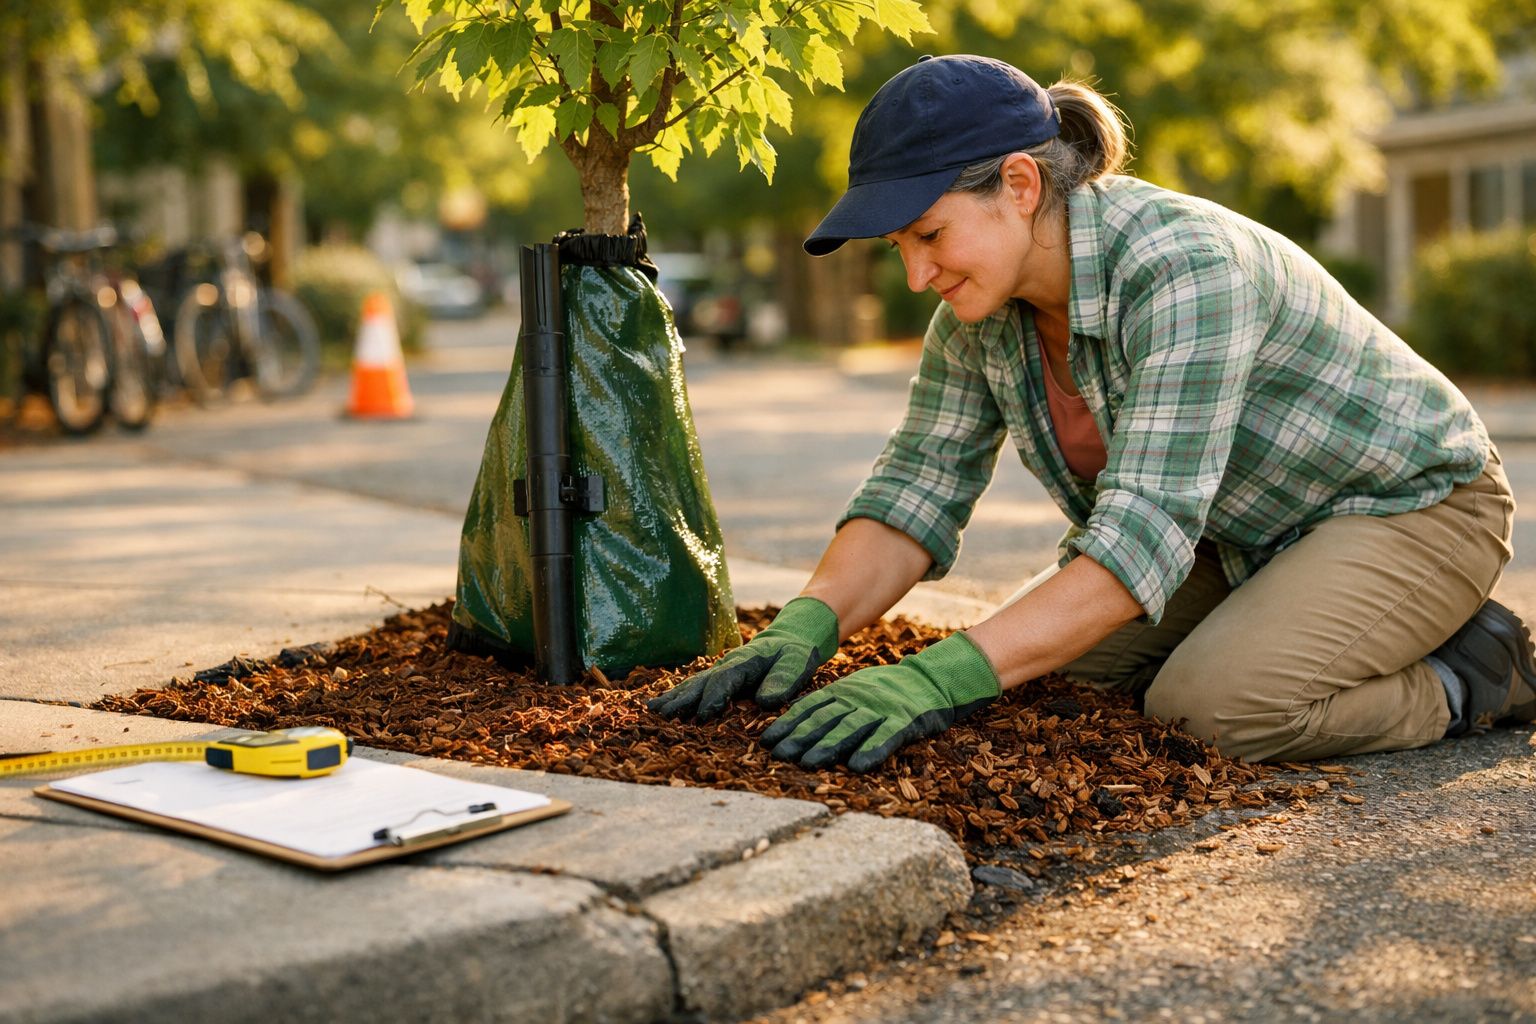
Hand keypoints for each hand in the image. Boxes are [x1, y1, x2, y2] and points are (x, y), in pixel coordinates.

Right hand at [647, 597, 838, 720]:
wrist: (791, 640)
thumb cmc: (796, 654)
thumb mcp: (797, 663)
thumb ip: (784, 680)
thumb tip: (765, 701)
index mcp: (745, 662)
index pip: (725, 680)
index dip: (713, 698)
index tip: (702, 716)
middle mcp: (727, 665)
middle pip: (701, 682)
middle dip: (682, 699)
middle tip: (663, 715)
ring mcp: (721, 671)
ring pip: (693, 684)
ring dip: (674, 698)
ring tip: (652, 710)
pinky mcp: (720, 678)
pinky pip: (696, 687)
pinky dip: (678, 696)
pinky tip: (662, 705)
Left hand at [759, 631, 999, 771]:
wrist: (931, 680)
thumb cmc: (887, 692)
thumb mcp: (854, 692)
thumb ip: (831, 706)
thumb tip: (795, 728)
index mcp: (844, 691)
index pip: (810, 707)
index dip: (788, 724)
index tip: (767, 741)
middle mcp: (859, 698)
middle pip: (825, 718)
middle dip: (800, 737)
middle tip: (778, 755)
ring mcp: (881, 709)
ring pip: (851, 728)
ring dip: (828, 745)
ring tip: (808, 762)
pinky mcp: (905, 721)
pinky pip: (887, 737)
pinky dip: (872, 750)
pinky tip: (858, 765)